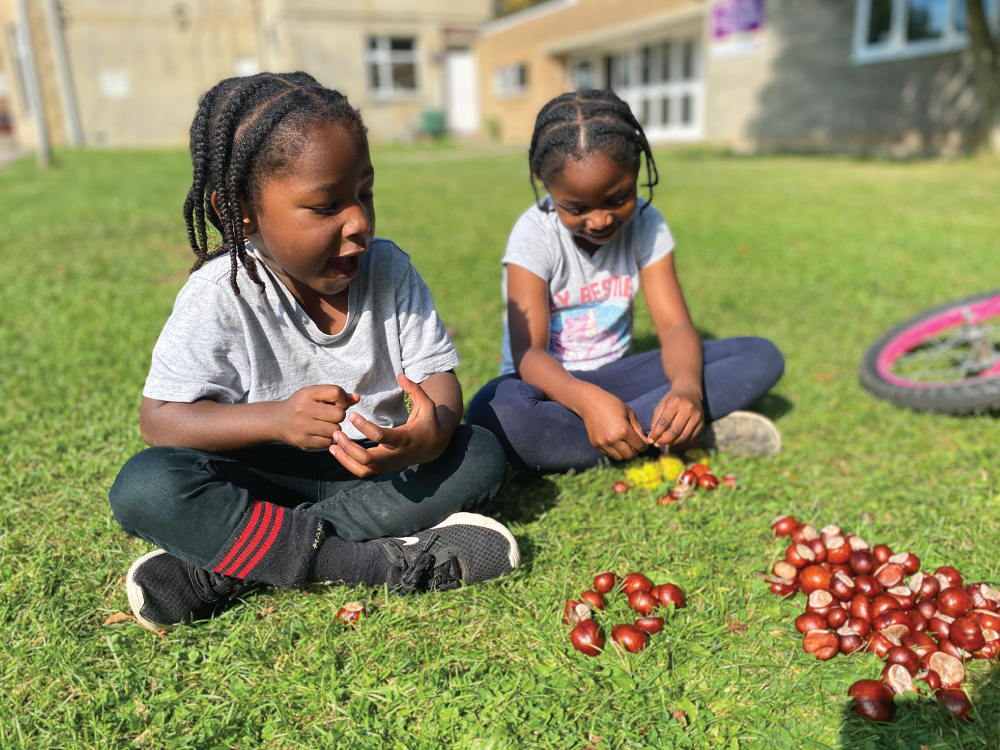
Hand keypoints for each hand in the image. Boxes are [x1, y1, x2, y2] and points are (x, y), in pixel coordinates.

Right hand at [273, 385, 359, 448]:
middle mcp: (303, 409)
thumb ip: (336, 395)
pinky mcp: (304, 441)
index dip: (343, 399)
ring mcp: (303, 426)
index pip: (337, 392)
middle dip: (339, 416)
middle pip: (339, 414)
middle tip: (329, 416)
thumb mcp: (315, 395)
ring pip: (336, 430)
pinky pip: (328, 442)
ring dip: (334, 428)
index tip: (338, 403)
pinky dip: (327, 439)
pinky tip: (318, 433)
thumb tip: (357, 398)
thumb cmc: (302, 405)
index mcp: (307, 393)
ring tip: (323, 424)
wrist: (277, 421)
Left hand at [329, 373, 449, 477]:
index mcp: (404, 439)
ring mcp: (388, 465)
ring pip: (362, 469)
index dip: (364, 427)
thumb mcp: (427, 406)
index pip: (381, 437)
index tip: (352, 415)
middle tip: (336, 433)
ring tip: (332, 444)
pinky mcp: (383, 468)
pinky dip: (347, 464)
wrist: (433, 448)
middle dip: (348, 448)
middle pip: (367, 459)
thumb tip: (400, 375)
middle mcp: (395, 455)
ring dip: (345, 459)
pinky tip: (337, 451)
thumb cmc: (428, 423)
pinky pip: (362, 472)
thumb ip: (415, 390)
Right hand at [579, 389, 648, 461]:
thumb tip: (645, 442)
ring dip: (624, 452)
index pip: (639, 446)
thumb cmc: (612, 405)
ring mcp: (603, 443)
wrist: (590, 403)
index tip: (643, 444)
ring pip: (619, 458)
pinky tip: (614, 441)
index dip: (644, 446)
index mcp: (623, 430)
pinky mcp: (595, 444)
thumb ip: (638, 429)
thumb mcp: (629, 413)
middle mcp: (613, 439)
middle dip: (634, 451)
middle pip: (629, 455)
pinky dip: (614, 451)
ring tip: (624, 444)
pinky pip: (608, 454)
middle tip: (634, 444)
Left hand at [647, 387, 703, 446]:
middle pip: (675, 431)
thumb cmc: (672, 399)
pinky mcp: (702, 422)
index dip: (656, 433)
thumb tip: (652, 437)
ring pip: (684, 436)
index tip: (650, 440)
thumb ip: (656, 419)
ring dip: (672, 443)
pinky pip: (691, 437)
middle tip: (657, 444)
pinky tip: (674, 440)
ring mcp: (697, 416)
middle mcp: (688, 408)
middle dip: (664, 440)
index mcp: (675, 402)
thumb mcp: (662, 404)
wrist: (690, 392)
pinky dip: (681, 442)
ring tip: (665, 443)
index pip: (664, 422)